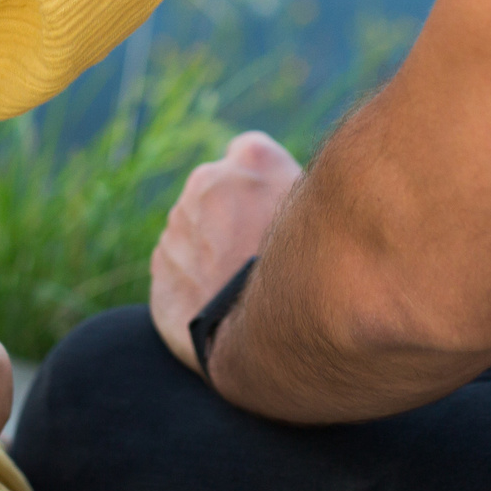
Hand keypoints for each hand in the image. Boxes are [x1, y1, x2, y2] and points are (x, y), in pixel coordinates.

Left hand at [149, 131, 303, 372]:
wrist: (271, 335)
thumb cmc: (316, 272)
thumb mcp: (329, 216)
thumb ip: (303, 195)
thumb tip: (303, 201)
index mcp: (251, 159)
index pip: (251, 154)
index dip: (263, 185)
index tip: (276, 212)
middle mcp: (207, 181)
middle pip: (217, 193)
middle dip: (232, 217)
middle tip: (261, 257)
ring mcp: (178, 225)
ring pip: (194, 231)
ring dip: (211, 252)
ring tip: (244, 289)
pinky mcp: (160, 269)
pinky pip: (177, 270)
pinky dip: (195, 285)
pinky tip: (224, 308)